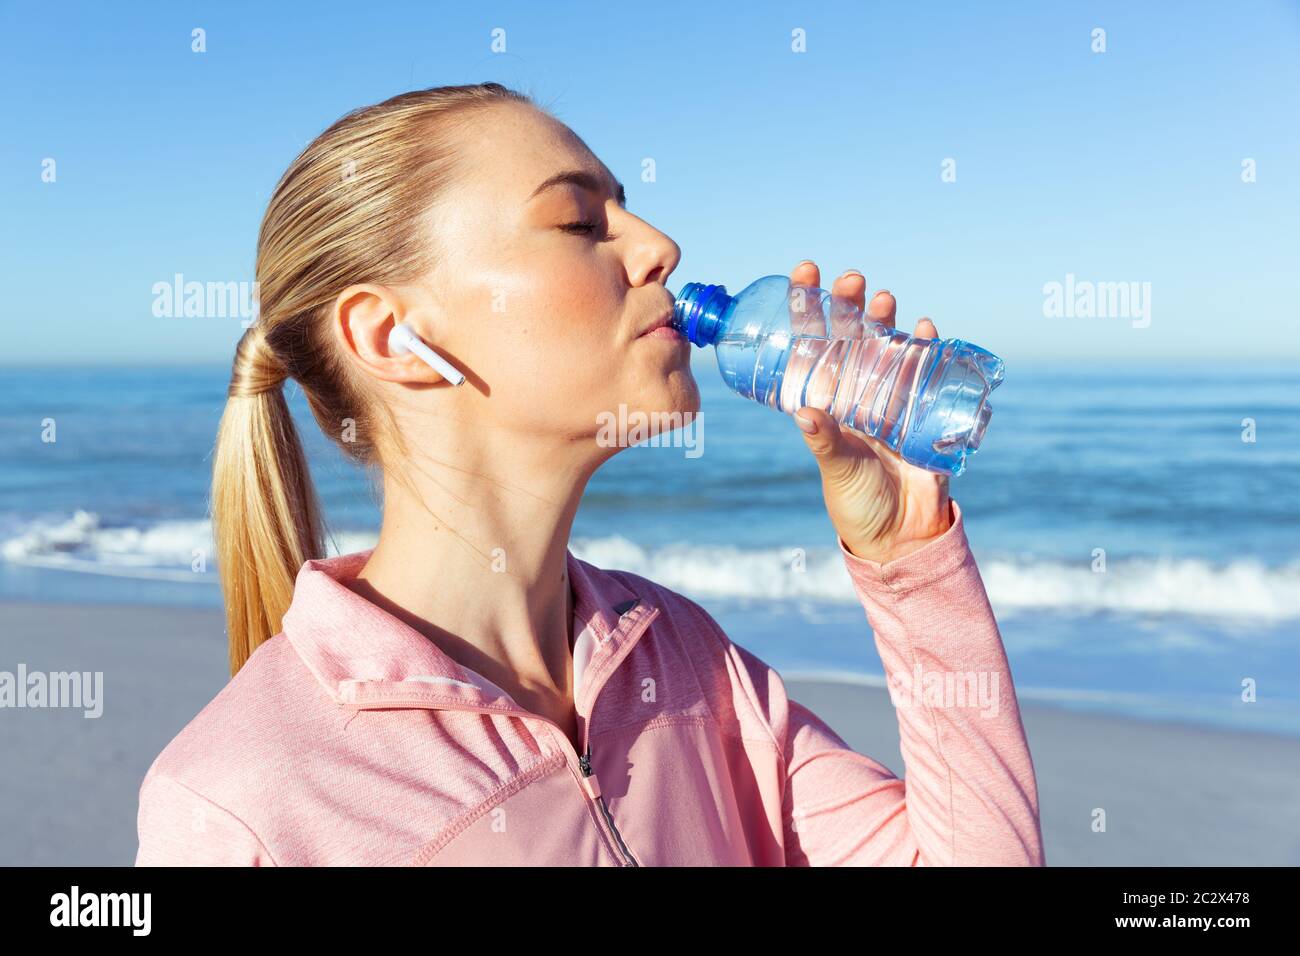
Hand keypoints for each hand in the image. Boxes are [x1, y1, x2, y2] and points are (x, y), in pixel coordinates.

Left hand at [788, 261, 952, 564]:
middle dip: (852, 303)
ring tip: (886, 300)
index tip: (804, 272)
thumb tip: (804, 412)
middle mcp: (857, 389)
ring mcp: (892, 396)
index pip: (813, 341)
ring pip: (889, 345)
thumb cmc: (856, 501)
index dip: (808, 306)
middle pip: (853, 334)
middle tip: (851, 282)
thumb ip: (824, 441)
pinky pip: (929, 370)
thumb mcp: (836, 469)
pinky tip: (926, 328)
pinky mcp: (925, 409)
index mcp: (827, 398)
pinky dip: (929, 347)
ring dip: (889, 319)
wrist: (902, 535)